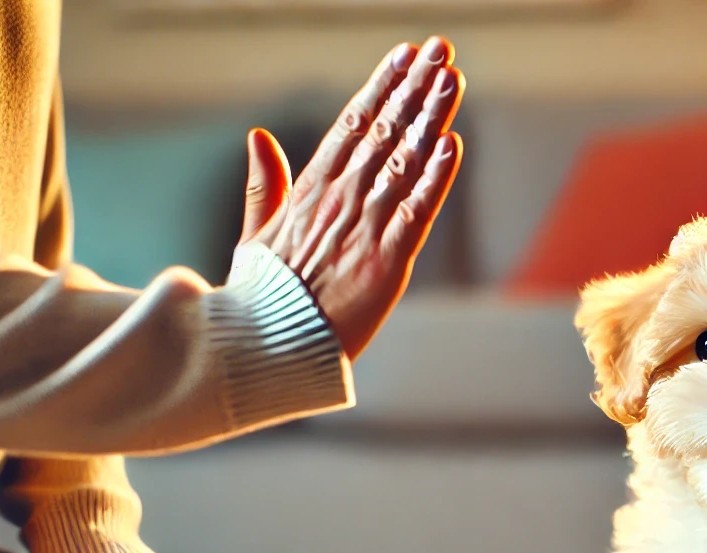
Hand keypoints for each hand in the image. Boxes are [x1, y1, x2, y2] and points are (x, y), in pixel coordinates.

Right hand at [240, 36, 465, 360]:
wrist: (266, 350)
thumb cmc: (263, 298)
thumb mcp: (255, 236)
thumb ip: (264, 185)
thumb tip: (259, 135)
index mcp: (310, 191)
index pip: (351, 126)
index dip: (381, 87)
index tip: (404, 55)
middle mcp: (339, 201)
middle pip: (383, 133)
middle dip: (414, 88)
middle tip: (440, 49)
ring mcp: (364, 230)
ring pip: (403, 163)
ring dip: (429, 119)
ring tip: (450, 79)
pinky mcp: (385, 264)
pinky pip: (416, 215)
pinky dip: (434, 181)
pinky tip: (451, 146)